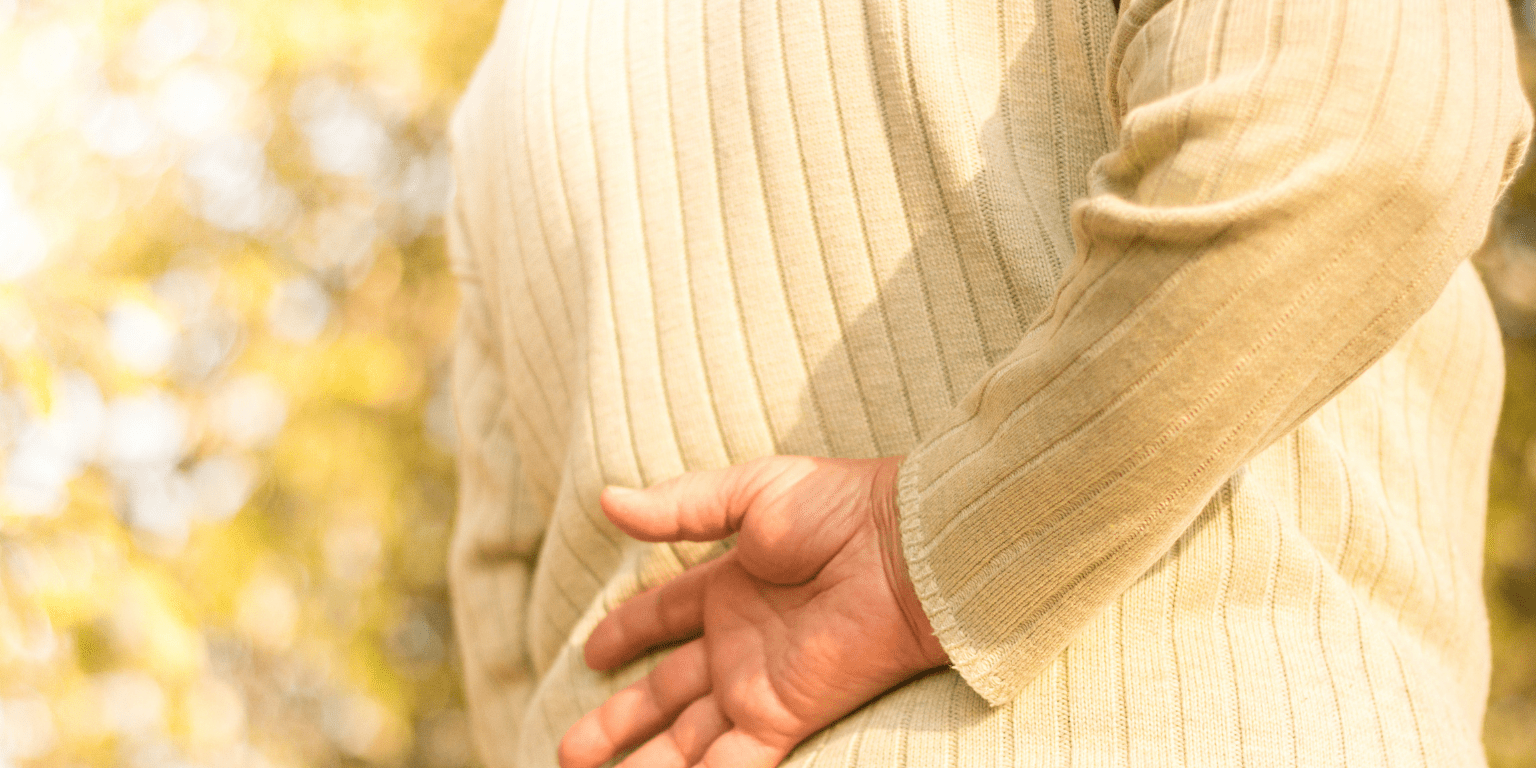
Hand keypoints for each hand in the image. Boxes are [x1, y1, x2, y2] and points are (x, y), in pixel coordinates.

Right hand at [558, 456, 948, 767]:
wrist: (906, 548)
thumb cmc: (840, 509)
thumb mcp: (751, 493)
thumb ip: (681, 507)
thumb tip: (608, 501)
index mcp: (730, 586)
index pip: (662, 617)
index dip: (625, 633)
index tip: (590, 652)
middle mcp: (738, 642)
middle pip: (663, 694)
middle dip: (616, 723)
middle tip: (569, 752)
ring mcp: (757, 683)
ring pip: (685, 738)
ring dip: (643, 765)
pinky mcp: (781, 715)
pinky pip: (731, 762)